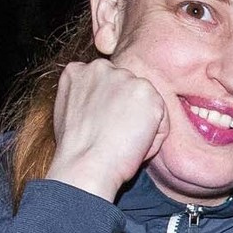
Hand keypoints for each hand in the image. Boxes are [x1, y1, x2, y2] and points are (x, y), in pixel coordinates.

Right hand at [44, 58, 166, 201]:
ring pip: (146, 104)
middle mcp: (101, 67)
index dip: (108, 110)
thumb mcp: (70, 112)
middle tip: (113, 137)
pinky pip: (162, 119)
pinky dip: (154, 137)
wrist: (85, 166)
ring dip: (141, 125)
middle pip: (128, 91)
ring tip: (121, 142)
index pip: (107, 86)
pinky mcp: (146, 92)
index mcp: (78, 70)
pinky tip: (133, 145)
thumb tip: (100, 100)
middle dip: (127, 113)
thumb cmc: (76, 151)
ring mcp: (125, 77)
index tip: (102, 128)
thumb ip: (86, 97)